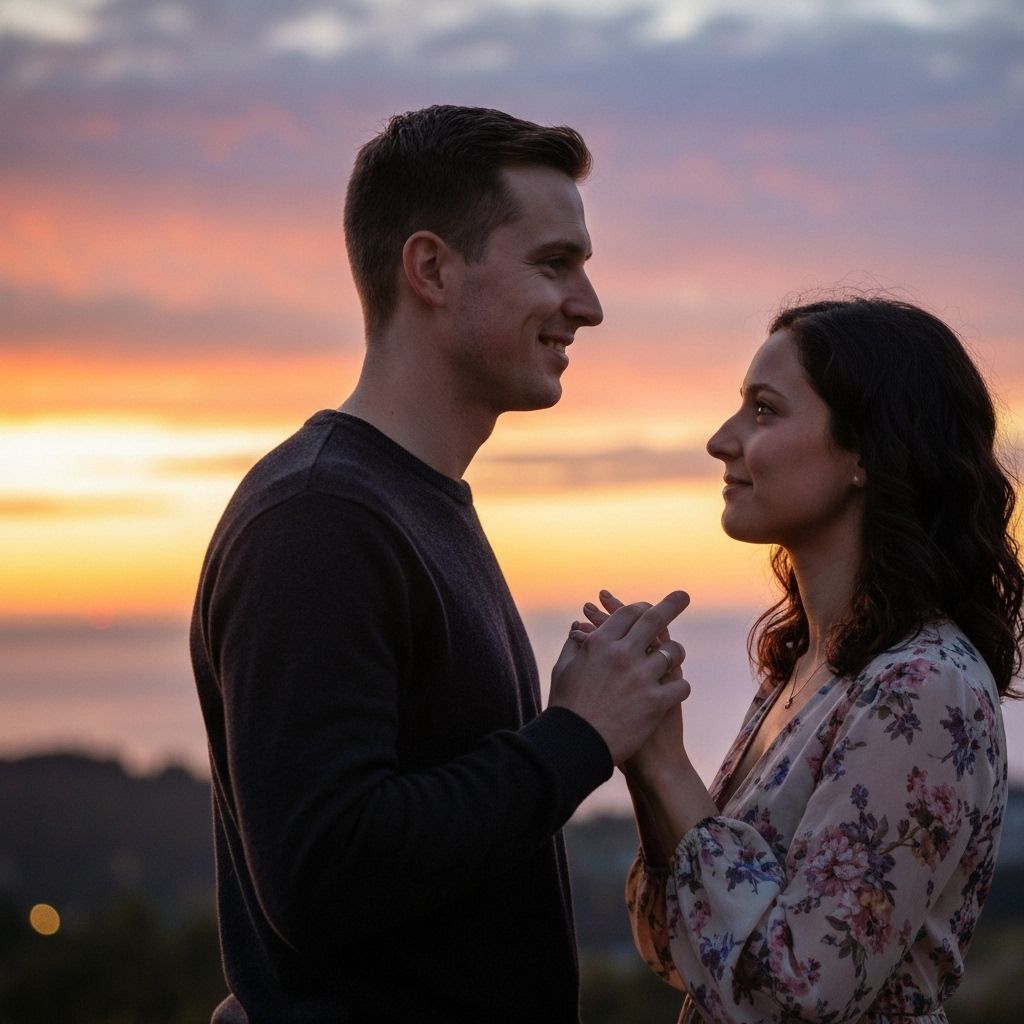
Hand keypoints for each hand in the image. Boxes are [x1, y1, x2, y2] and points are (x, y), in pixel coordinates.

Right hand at [548, 590, 689, 764]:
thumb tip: (578, 627)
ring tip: (675, 656)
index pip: (627, 614)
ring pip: (672, 653)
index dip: (640, 608)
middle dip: (671, 604)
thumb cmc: (566, 708)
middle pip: (654, 620)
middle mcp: (622, 655)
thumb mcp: (563, 671)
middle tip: (683, 596)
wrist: (575, 746)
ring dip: (675, 653)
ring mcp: (641, 678)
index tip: (648, 608)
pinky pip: (681, 685)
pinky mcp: (655, 702)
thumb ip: (573, 645)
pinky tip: (675, 689)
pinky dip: (679, 686)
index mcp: (600, 644)